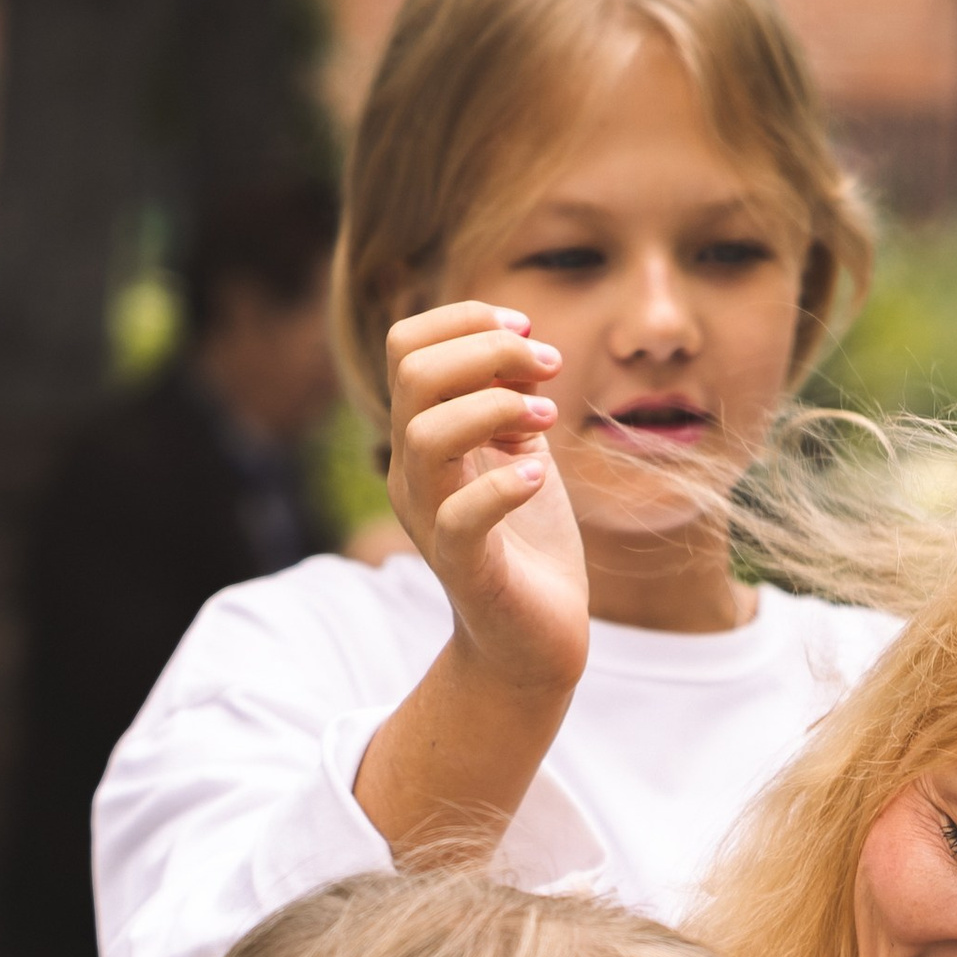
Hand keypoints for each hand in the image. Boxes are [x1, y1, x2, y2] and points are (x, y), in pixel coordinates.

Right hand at [382, 301, 589, 698]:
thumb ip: (509, 395)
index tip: (528, 332)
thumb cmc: (527, 541)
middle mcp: (411, 474)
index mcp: (419, 436)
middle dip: (490, 352)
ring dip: (496, 408)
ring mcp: (431, 521)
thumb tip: (520, 338)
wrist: (535, 636)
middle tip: (550, 370)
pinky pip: (461, 516)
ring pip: (426, 436)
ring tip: (548, 419)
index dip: (466, 319)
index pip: (406, 344)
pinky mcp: (463, 568)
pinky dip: (505, 484)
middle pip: (413, 374)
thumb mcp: (520, 448)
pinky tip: (539, 475)